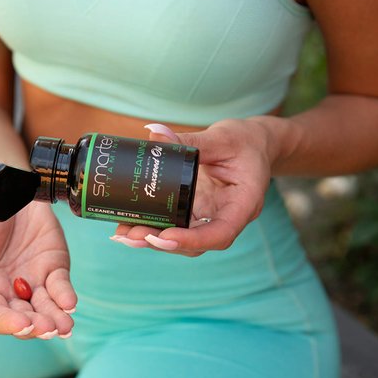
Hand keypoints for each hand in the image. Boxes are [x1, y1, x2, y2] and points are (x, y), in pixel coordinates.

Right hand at [0, 189, 76, 337]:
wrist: (5, 185)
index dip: (7, 323)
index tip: (21, 323)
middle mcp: (9, 292)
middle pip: (22, 319)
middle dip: (35, 326)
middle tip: (46, 328)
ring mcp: (33, 281)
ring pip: (45, 309)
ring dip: (55, 320)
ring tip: (63, 325)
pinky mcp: (54, 269)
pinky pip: (61, 288)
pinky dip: (66, 297)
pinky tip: (69, 303)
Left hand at [112, 118, 280, 256]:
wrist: (254, 145)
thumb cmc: (245, 141)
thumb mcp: (223, 137)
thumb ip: (191, 140)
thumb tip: (155, 134)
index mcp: (243, 204)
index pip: (221, 233)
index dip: (192, 240)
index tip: (164, 237)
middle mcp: (227, 218)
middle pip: (196, 244)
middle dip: (162, 243)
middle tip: (130, 236)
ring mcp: (211, 219)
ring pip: (183, 240)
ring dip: (152, 240)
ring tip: (123, 234)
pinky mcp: (197, 214)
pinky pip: (177, 226)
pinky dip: (154, 228)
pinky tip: (129, 226)